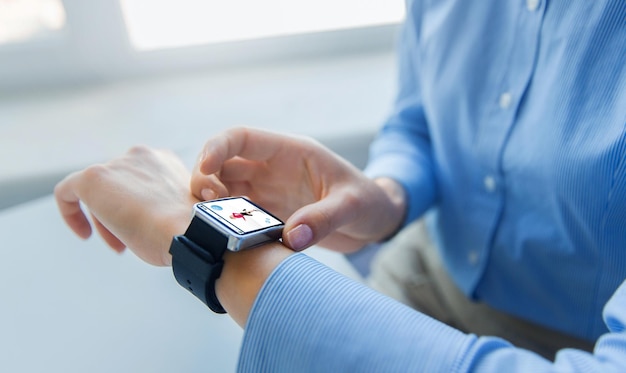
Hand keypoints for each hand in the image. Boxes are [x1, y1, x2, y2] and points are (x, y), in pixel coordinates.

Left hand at [54, 146, 197, 265]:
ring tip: (120, 245)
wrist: (188, 230)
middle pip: (116, 186)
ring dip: (105, 220)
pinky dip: (70, 212)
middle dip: (120, 215)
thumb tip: (147, 218)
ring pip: (97, 193)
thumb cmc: (187, 229)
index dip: (135, 206)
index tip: (140, 227)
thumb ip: (161, 204)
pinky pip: (68, 191)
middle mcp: (140, 155)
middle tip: (128, 243)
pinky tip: (83, 233)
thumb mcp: (177, 209)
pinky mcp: (93, 178)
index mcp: (164, 160)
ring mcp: (116, 165)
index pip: (138, 180)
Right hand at [191, 127, 405, 252]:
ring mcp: (268, 192)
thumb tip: (290, 238)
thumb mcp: (353, 205)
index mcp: (290, 152)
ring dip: (212, 204)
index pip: (242, 137)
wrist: (376, 221)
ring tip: (214, 225)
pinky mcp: (269, 215)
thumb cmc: (369, 202)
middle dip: (206, 179)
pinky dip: (226, 223)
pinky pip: (237, 215)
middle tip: (209, 206)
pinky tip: (226, 238)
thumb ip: (323, 218)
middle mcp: (272, 168)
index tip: (205, 168)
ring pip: (225, 189)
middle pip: (223, 164)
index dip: (217, 147)